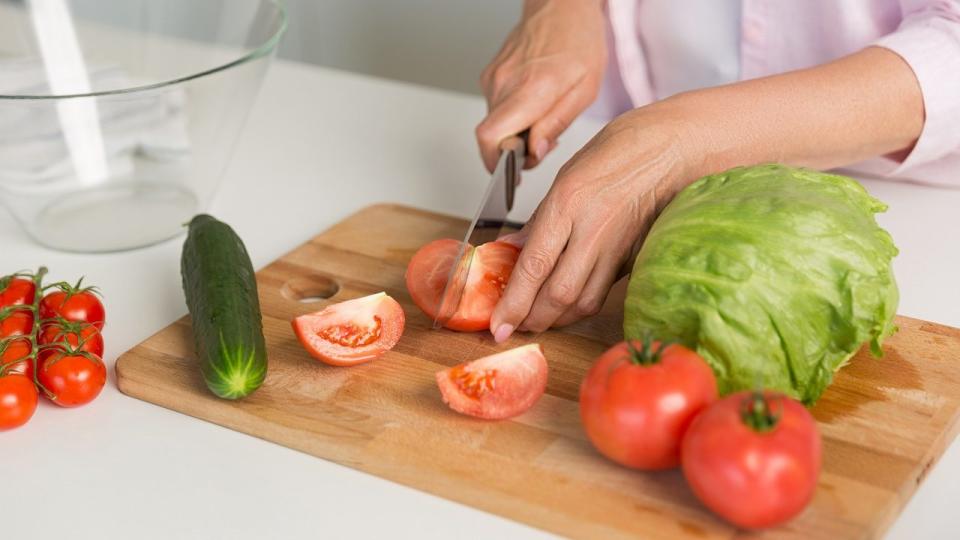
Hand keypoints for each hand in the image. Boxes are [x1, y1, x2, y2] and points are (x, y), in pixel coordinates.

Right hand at [476, 0, 605, 171]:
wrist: (561, 6)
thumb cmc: (578, 41)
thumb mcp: (584, 89)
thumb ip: (556, 124)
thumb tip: (535, 153)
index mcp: (531, 89)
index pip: (490, 137)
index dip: (496, 163)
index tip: (511, 173)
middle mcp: (505, 83)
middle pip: (492, 136)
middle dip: (513, 150)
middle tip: (539, 145)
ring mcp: (493, 78)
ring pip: (495, 123)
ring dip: (515, 132)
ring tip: (541, 119)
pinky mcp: (490, 75)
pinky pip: (495, 108)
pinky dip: (512, 117)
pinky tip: (532, 105)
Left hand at [490, 108, 693, 340]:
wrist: (674, 148)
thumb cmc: (619, 152)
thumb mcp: (566, 176)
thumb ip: (539, 220)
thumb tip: (511, 251)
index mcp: (569, 202)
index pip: (534, 266)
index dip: (513, 302)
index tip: (498, 325)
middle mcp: (594, 230)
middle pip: (559, 294)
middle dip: (531, 319)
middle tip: (512, 326)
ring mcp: (618, 247)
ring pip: (583, 301)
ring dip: (556, 318)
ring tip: (536, 319)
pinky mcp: (635, 258)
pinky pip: (603, 292)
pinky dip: (580, 305)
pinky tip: (566, 305)